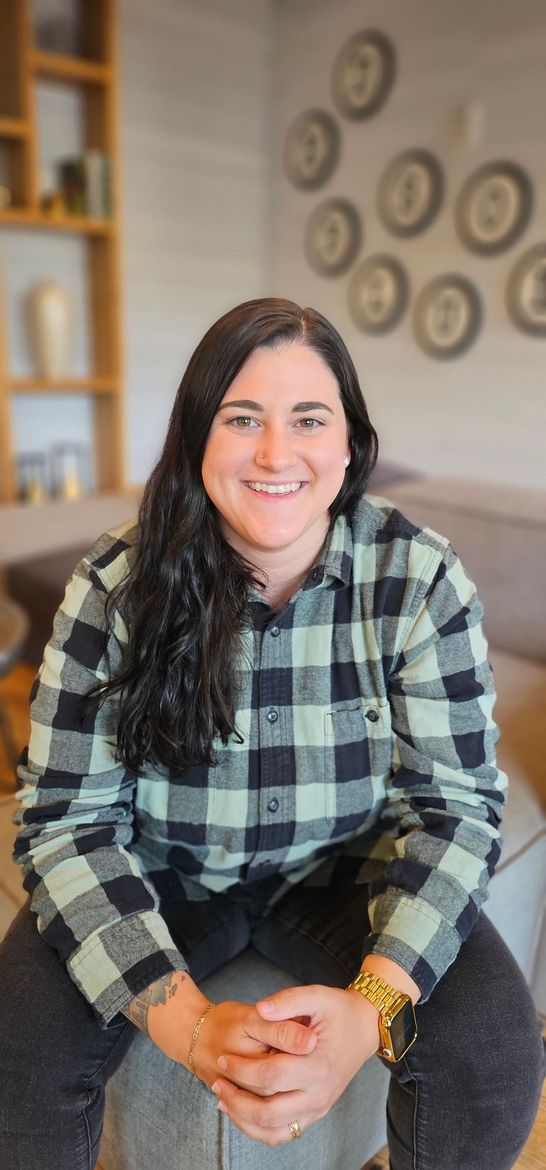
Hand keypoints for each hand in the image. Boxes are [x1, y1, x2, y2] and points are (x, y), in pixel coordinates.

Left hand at [211, 984, 379, 1145]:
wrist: (366, 1028)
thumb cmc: (340, 1010)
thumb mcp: (317, 995)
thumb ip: (287, 1000)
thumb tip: (260, 1008)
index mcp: (318, 1066)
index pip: (271, 1076)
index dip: (241, 1069)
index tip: (223, 1059)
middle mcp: (319, 1094)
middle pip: (268, 1111)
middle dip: (236, 1099)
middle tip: (218, 1081)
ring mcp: (318, 1108)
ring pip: (273, 1131)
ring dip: (243, 1120)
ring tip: (223, 1099)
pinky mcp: (315, 1113)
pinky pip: (283, 1134)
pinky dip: (259, 1129)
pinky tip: (242, 1113)